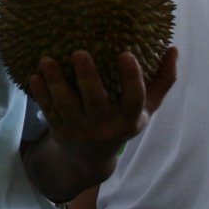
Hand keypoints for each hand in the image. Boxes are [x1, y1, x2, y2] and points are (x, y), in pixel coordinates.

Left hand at [29, 48, 177, 160]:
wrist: (91, 159)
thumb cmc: (121, 121)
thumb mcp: (145, 107)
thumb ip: (161, 81)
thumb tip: (173, 49)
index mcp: (129, 118)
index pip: (134, 99)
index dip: (131, 78)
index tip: (126, 54)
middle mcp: (105, 126)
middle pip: (96, 101)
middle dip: (88, 77)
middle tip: (80, 52)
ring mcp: (80, 130)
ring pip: (67, 105)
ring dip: (56, 82)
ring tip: (47, 60)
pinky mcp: (60, 130)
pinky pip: (49, 110)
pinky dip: (41, 94)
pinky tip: (35, 76)